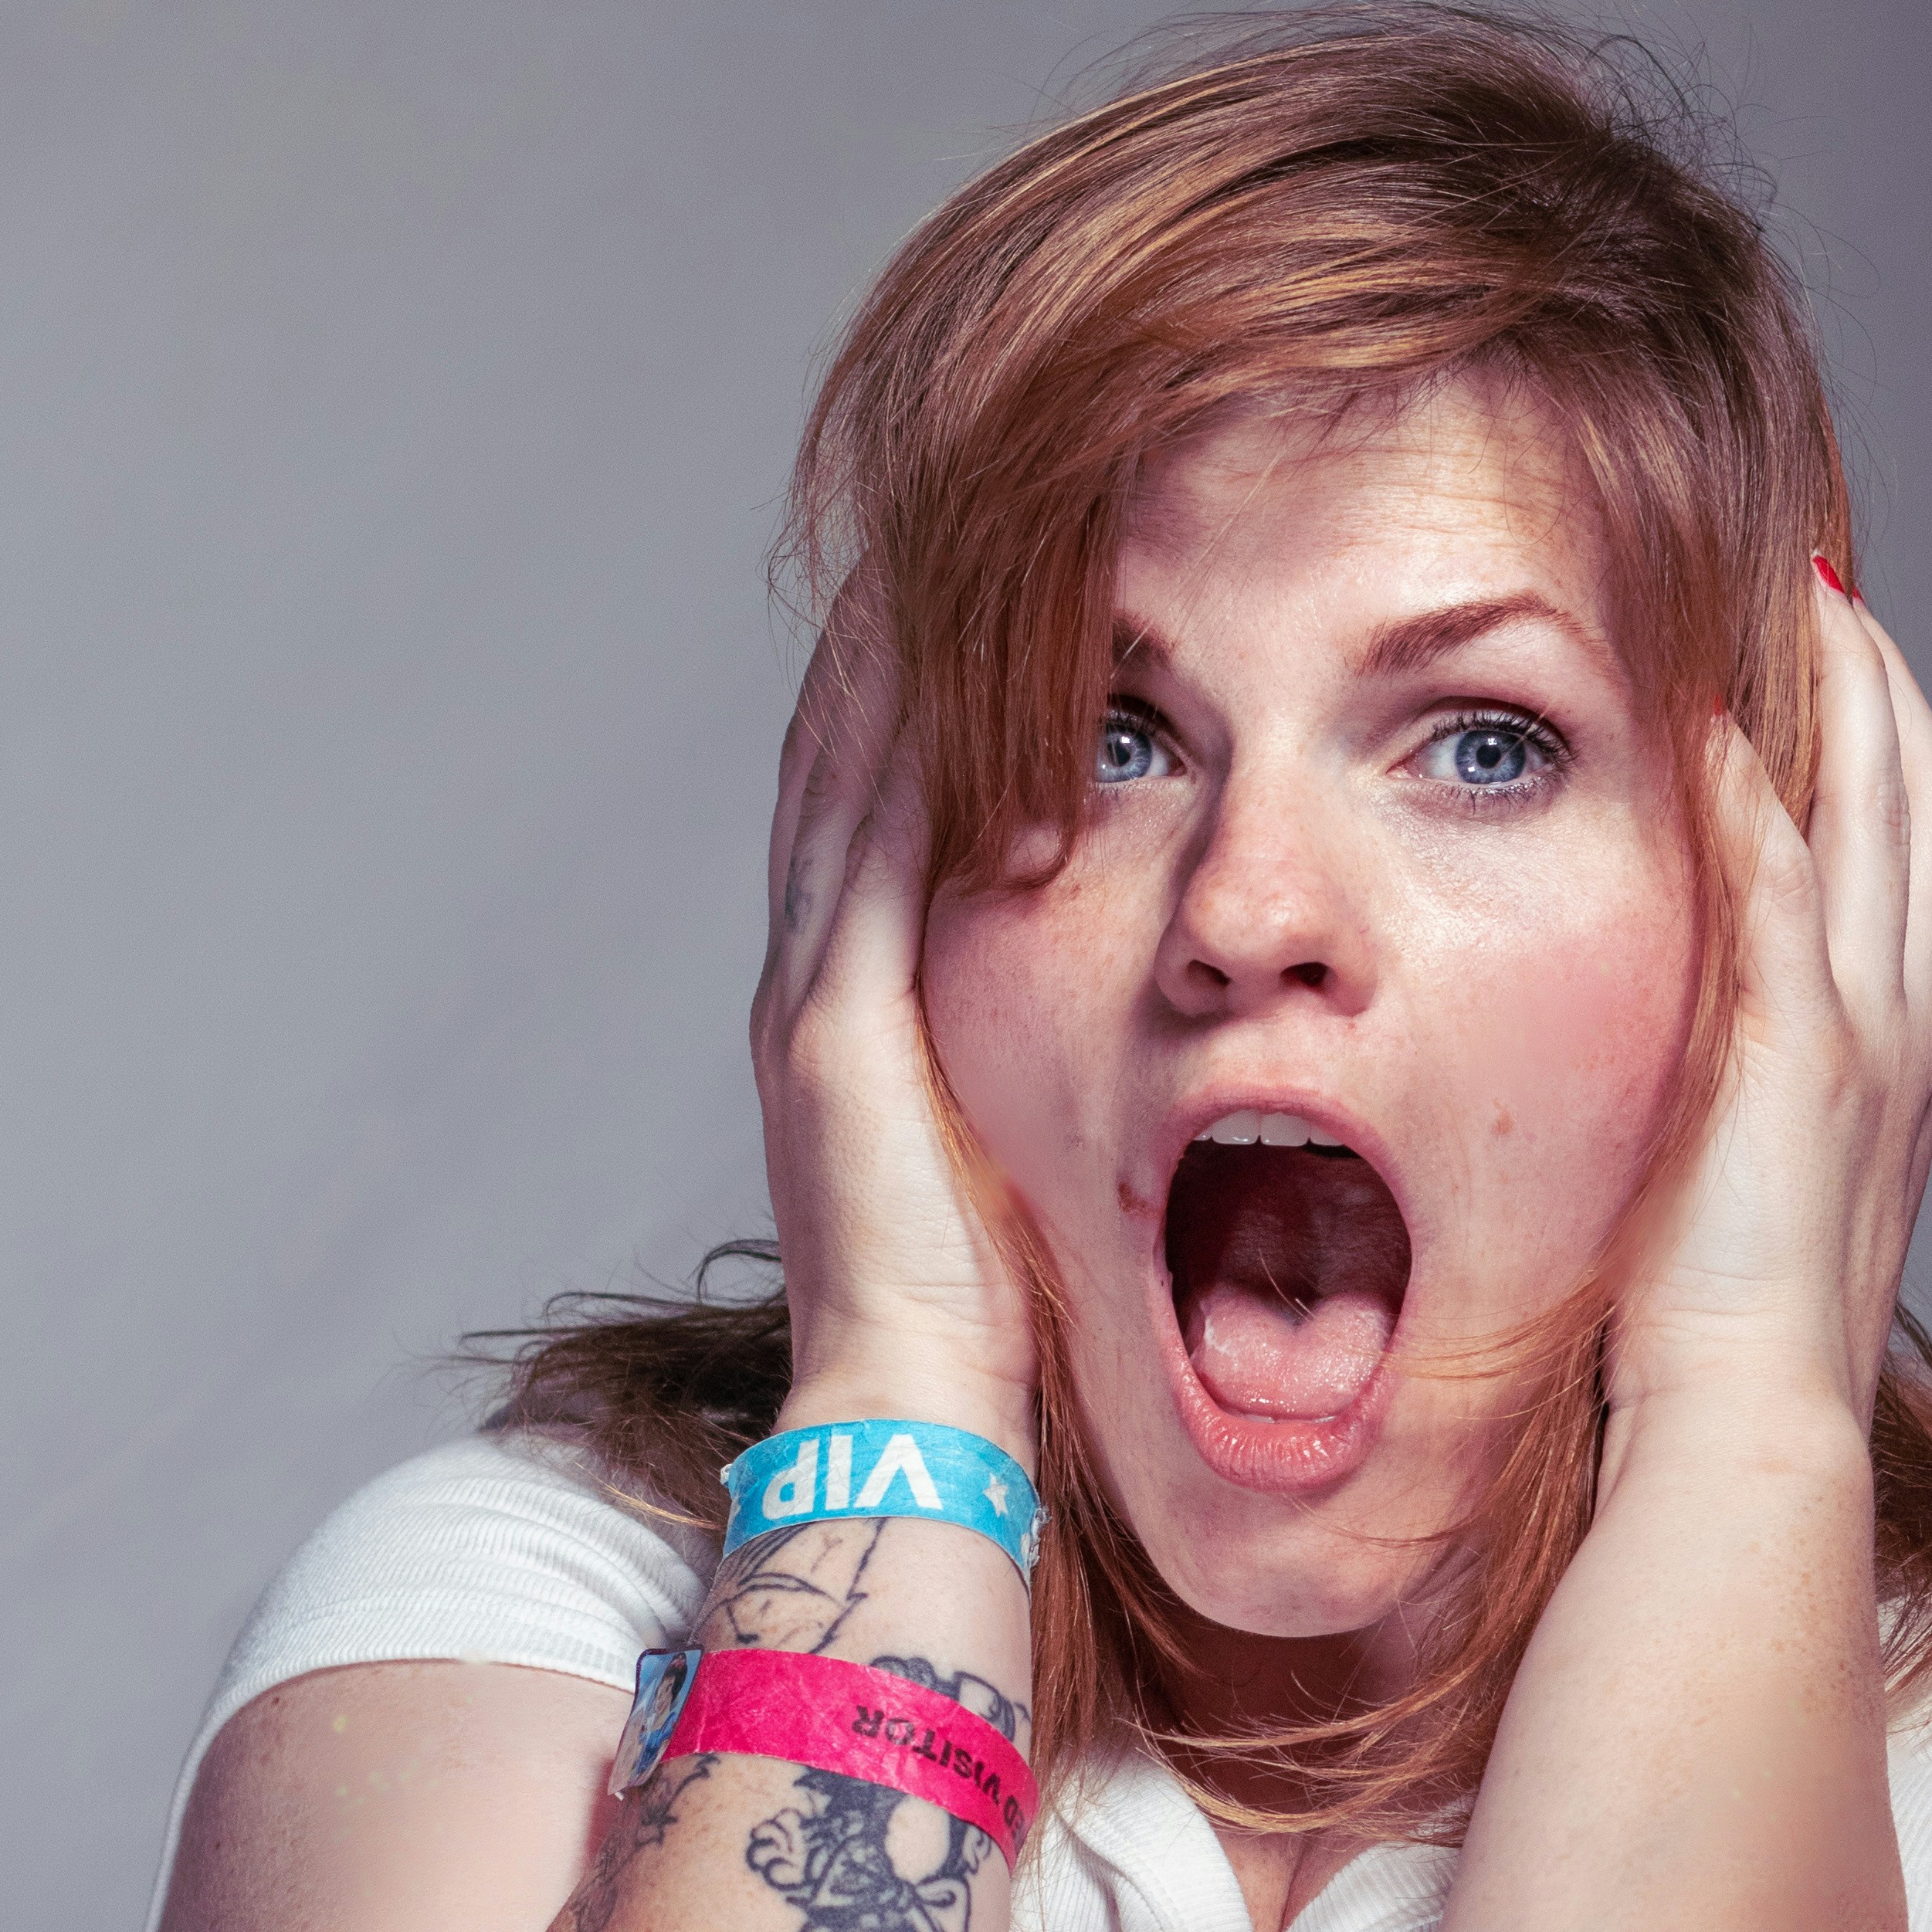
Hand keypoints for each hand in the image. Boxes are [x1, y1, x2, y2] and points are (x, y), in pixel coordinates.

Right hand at [751, 595, 1036, 1437]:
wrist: (913, 1416)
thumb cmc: (985, 1319)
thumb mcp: (1013, 1157)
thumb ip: (1031, 1075)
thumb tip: (1121, 1036)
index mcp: (847, 1017)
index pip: (862, 814)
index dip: (894, 699)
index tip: (953, 593)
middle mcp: (810, 988)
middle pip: (836, 763)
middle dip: (880, 641)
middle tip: (937, 515)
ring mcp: (814, 1004)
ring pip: (841, 781)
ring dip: (886, 659)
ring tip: (938, 539)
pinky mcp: (838, 1034)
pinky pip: (872, 850)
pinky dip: (903, 748)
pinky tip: (949, 661)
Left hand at [1614, 572, 1931, 1428]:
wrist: (1760, 1426)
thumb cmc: (1735, 1358)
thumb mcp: (1752, 1215)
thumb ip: (1744, 1135)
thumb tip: (1695, 1102)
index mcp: (1895, 1075)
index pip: (1907, 881)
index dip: (1891, 774)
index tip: (1850, 692)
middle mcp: (1901, 1036)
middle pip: (1921, 814)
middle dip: (1888, 695)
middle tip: (1840, 598)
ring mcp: (1862, 1036)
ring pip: (1875, 818)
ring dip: (1843, 699)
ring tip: (1800, 601)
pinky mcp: (1800, 1052)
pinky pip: (1781, 884)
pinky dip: (1756, 790)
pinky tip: (1712, 714)